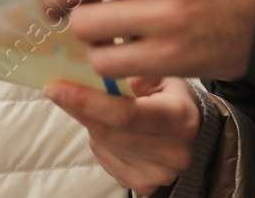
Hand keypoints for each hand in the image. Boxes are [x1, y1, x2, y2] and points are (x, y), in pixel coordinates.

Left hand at [48, 76, 199, 195]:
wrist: (197, 134)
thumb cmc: (174, 98)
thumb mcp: (162, 75)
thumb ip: (131, 73)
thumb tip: (91, 70)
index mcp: (179, 118)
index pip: (125, 113)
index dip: (87, 101)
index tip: (57, 87)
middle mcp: (172, 151)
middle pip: (108, 131)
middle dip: (78, 107)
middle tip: (58, 88)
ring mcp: (158, 173)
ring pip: (103, 143)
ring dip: (91, 121)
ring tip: (101, 106)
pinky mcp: (145, 185)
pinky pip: (105, 158)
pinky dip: (101, 140)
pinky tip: (114, 129)